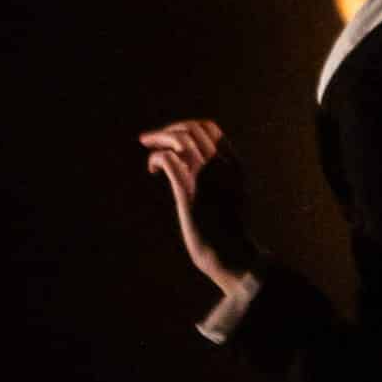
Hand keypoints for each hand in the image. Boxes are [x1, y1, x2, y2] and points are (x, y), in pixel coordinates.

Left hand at [138, 118, 246, 293]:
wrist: (232, 254)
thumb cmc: (229, 231)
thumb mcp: (233, 197)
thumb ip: (222, 179)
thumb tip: (200, 173)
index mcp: (235, 165)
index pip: (212, 130)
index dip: (189, 127)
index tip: (173, 137)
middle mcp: (222, 165)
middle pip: (193, 129)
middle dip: (169, 129)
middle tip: (151, 139)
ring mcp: (205, 176)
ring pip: (179, 139)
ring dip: (159, 137)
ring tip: (146, 144)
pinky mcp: (188, 191)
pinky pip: (167, 159)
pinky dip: (156, 158)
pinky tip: (152, 170)